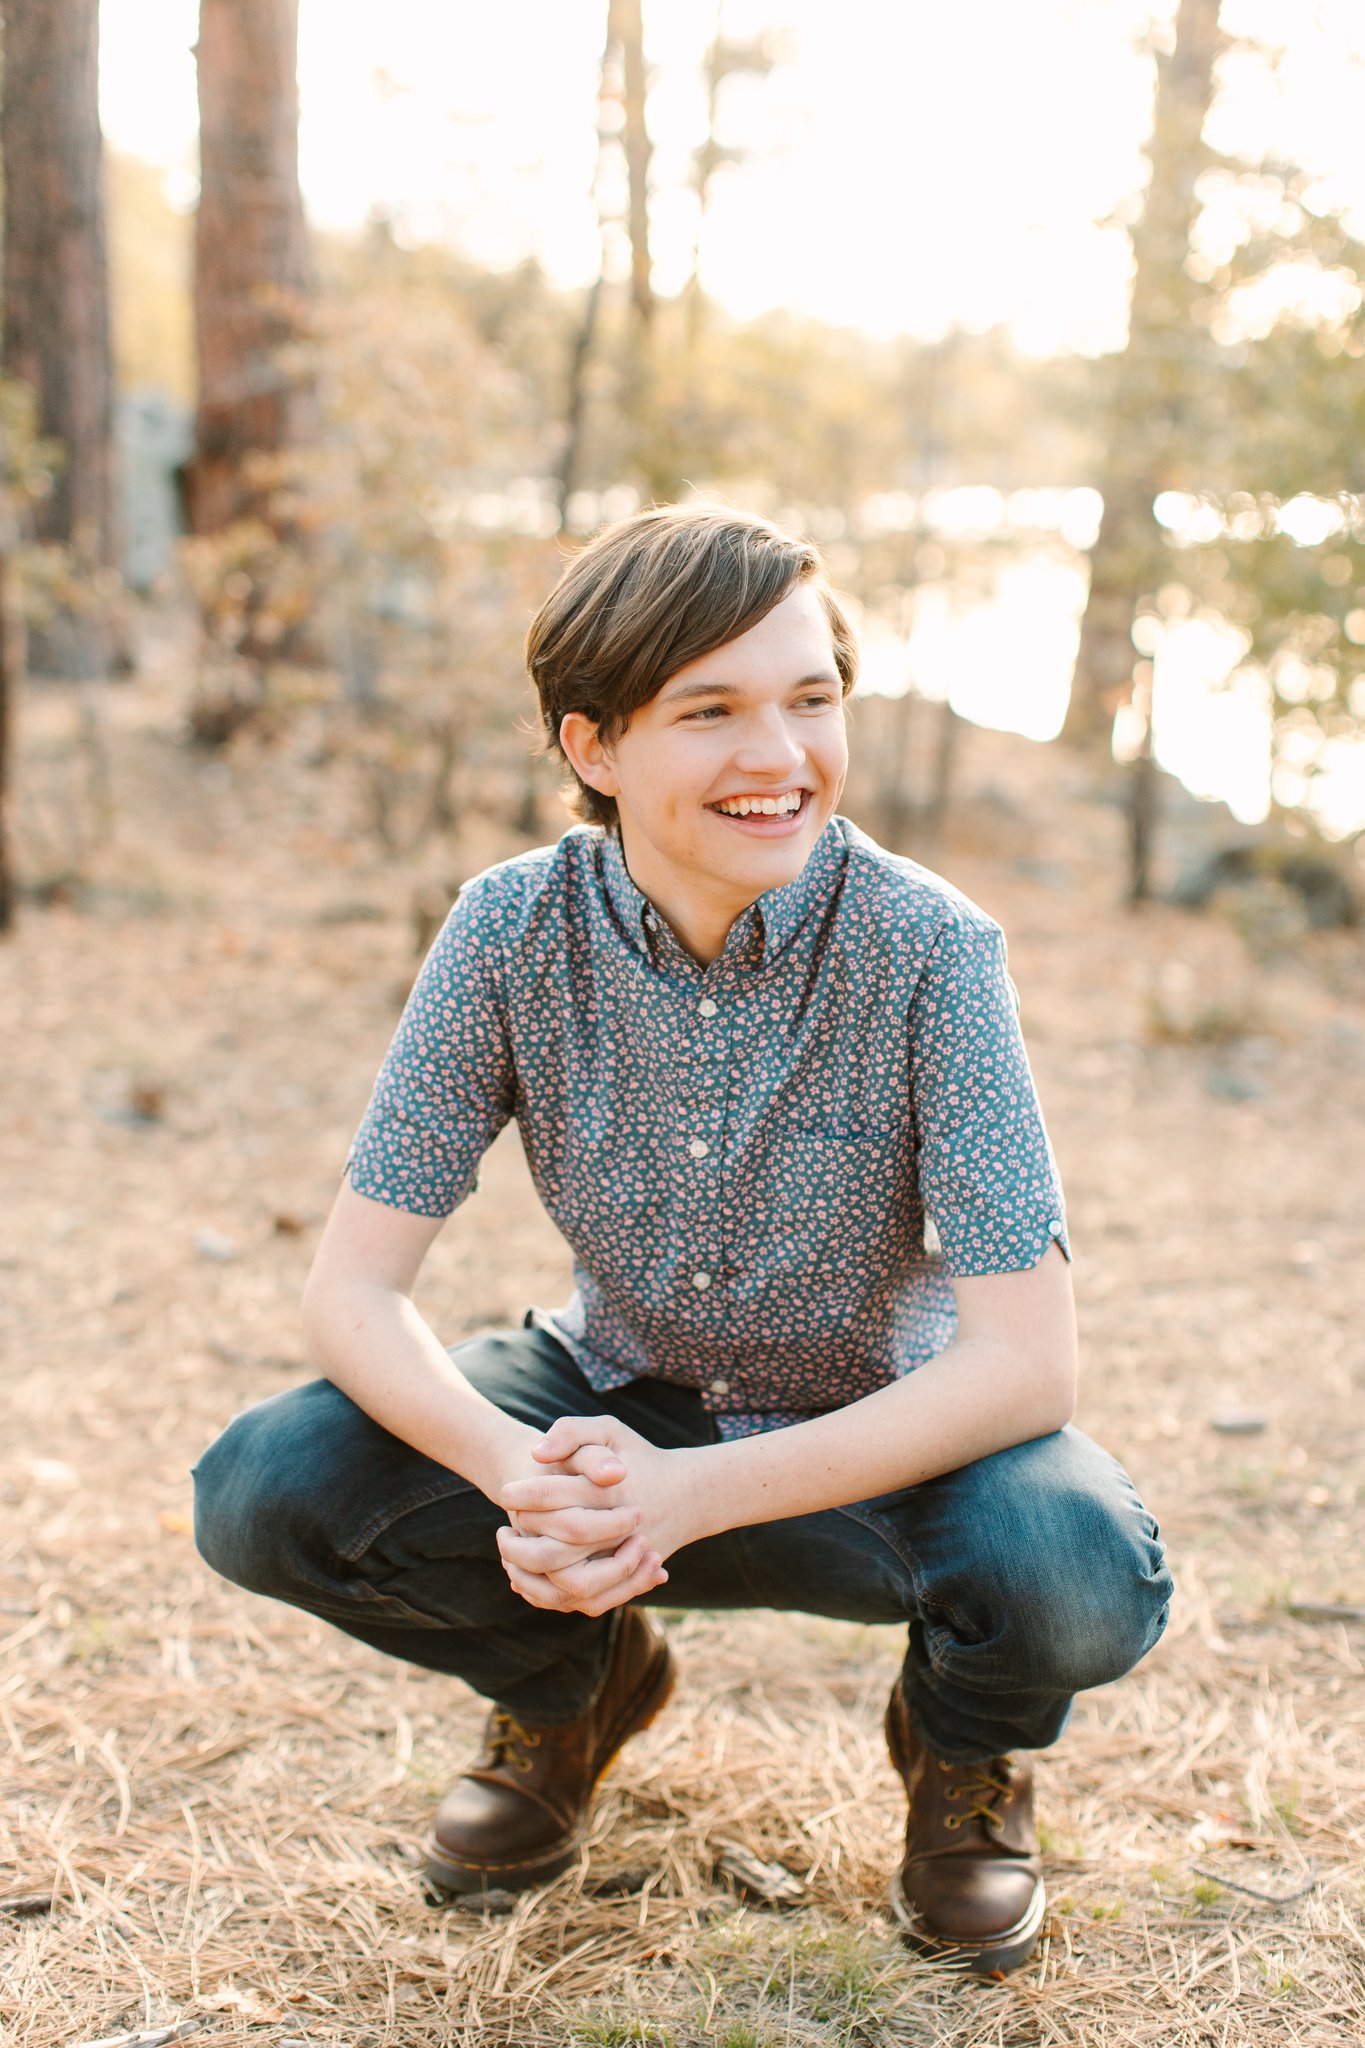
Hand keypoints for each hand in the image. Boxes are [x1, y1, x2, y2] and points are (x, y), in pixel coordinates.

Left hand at [496, 1415, 704, 1616]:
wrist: (685, 1495)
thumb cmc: (638, 1457)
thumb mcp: (609, 1430)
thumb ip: (572, 1431)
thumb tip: (537, 1452)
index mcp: (610, 1491)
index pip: (551, 1496)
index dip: (521, 1494)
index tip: (505, 1492)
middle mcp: (619, 1532)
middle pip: (555, 1552)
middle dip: (521, 1543)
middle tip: (504, 1528)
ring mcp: (625, 1561)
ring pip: (569, 1586)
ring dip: (531, 1576)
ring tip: (510, 1556)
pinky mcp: (627, 1582)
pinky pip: (586, 1602)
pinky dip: (555, 1595)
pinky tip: (531, 1577)